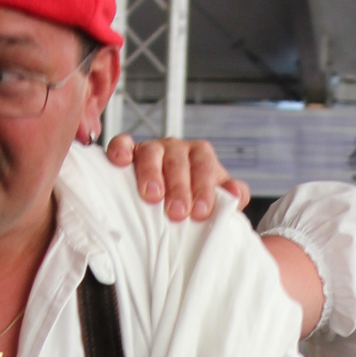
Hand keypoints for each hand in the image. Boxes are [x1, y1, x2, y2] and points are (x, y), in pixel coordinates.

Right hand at [102, 132, 250, 219]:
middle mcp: (177, 149)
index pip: (205, 167)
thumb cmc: (192, 200)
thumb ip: (232, 196)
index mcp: (200, 157)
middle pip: (178, 161)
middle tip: (177, 212)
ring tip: (151, 195)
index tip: (200, 212)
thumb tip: (235, 195)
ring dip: (151, 173)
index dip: (203, 189)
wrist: (169, 198)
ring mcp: (152, 149)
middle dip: (179, 187)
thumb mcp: (217, 199)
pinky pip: (123, 144)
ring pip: (151, 153)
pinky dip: (121, 149)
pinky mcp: (129, 151)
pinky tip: (120, 161)